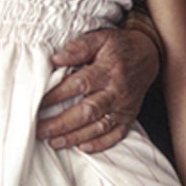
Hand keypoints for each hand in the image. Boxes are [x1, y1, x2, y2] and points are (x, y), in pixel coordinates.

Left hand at [38, 25, 158, 151]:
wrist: (149, 55)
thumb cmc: (119, 47)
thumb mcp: (100, 38)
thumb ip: (79, 47)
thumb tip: (55, 59)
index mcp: (107, 70)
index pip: (78, 85)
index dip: (56, 95)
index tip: (37, 103)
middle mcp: (117, 91)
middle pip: (87, 111)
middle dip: (61, 124)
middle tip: (39, 130)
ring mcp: (124, 107)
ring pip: (99, 127)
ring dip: (75, 137)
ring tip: (53, 142)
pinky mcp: (129, 116)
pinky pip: (116, 135)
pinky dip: (100, 144)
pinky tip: (82, 147)